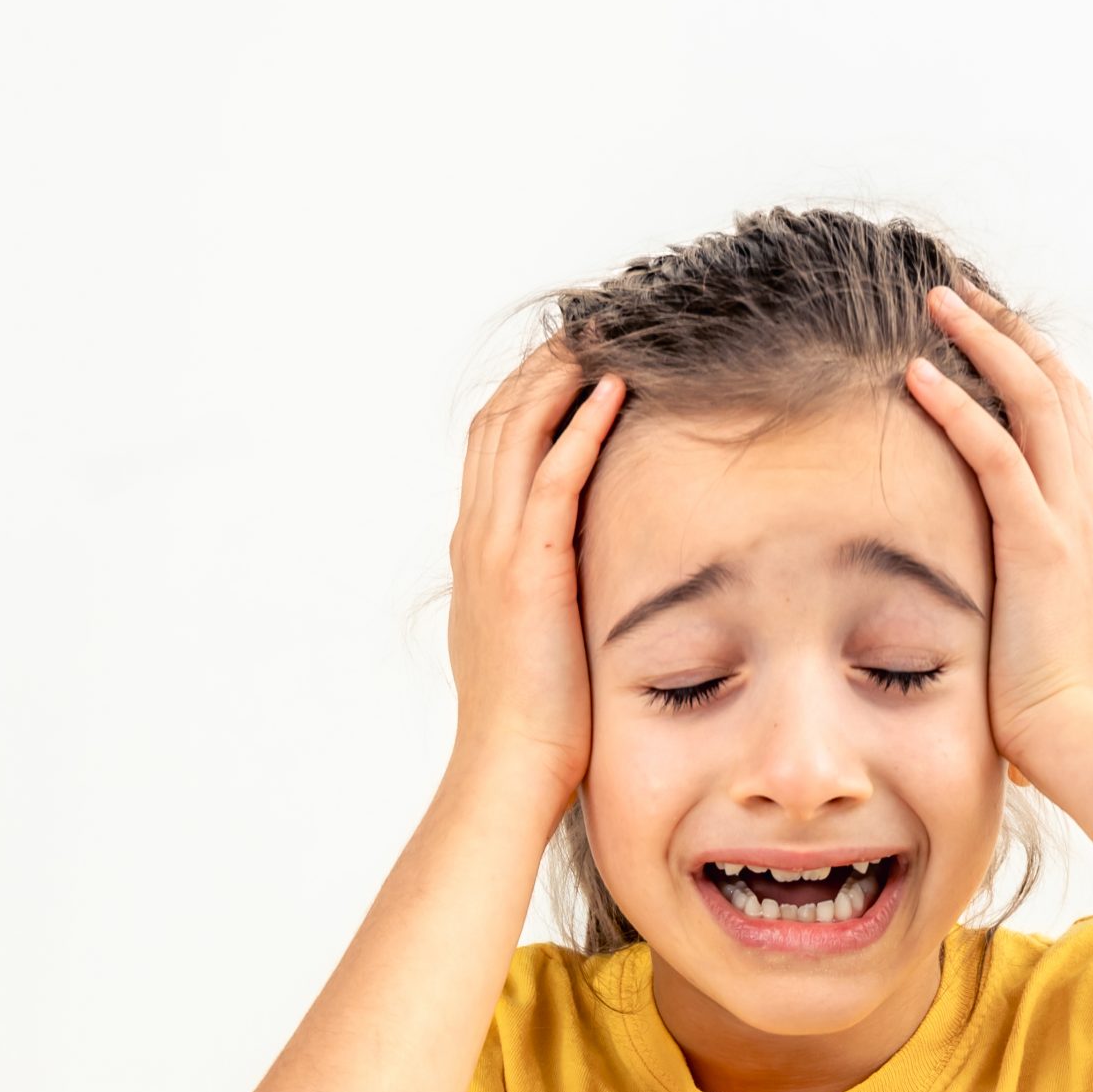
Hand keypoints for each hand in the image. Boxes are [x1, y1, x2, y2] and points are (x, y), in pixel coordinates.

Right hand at [447, 338, 625, 804]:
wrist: (510, 768)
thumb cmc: (534, 719)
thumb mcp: (530, 637)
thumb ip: (542, 592)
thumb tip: (570, 575)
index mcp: (479, 548)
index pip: (497, 443)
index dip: (532, 392)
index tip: (575, 357)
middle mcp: (479, 536)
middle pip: (501, 418)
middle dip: (544, 365)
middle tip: (592, 324)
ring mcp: (497, 550)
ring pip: (519, 432)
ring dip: (560, 377)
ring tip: (604, 335)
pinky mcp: (529, 571)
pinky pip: (553, 479)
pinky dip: (579, 429)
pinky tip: (612, 393)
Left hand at [904, 279, 1092, 779]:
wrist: (1086, 736)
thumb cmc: (1061, 702)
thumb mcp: (1050, 628)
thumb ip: (1033, 593)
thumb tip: (1006, 604)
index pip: (1069, 416)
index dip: (1032, 365)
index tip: (991, 334)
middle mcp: (1091, 503)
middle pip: (1056, 386)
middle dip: (1007, 331)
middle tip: (959, 294)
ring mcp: (1070, 517)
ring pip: (1032, 397)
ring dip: (982, 341)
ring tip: (936, 302)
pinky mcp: (1038, 541)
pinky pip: (994, 451)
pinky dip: (957, 405)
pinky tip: (917, 374)